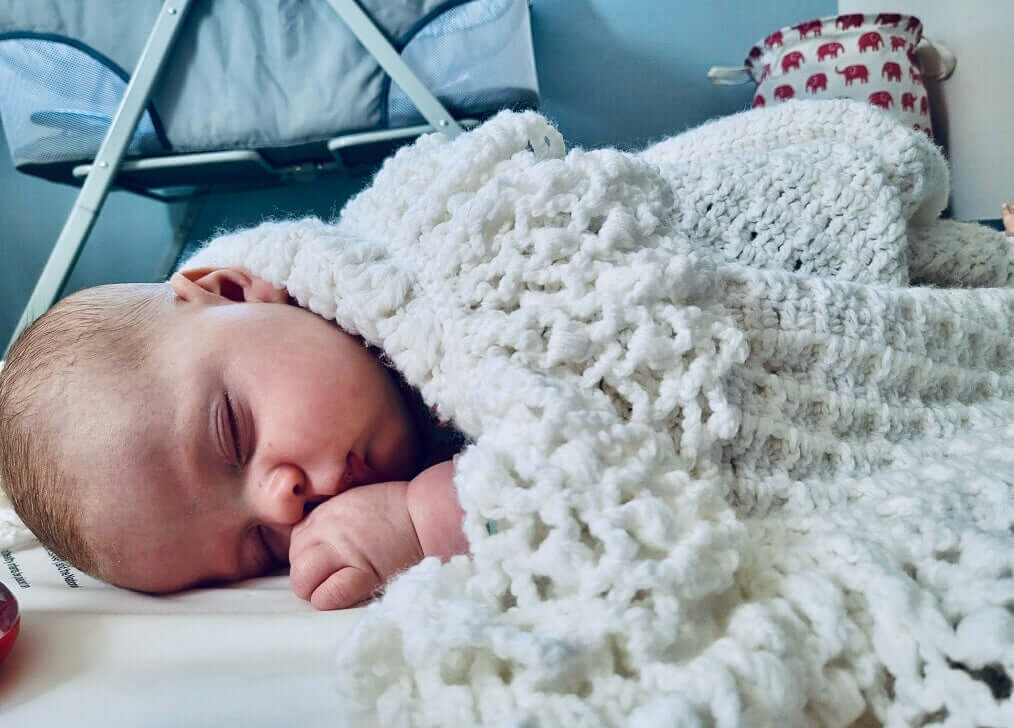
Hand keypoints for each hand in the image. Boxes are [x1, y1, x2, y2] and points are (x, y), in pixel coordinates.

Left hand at [288, 480, 422, 609]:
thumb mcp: (354, 502)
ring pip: (302, 581)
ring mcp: (342, 551)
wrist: (427, 514)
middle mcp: (326, 530)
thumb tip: (318, 545)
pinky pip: (326, 596)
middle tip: (334, 578)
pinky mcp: (362, 573)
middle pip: (295, 563)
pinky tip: (347, 594)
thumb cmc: (398, 510)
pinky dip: (330, 600)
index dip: (311, 556)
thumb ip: (331, 521)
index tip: (330, 560)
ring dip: (316, 590)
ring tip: (339, 587)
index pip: (296, 543)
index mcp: (324, 513)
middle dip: (309, 575)